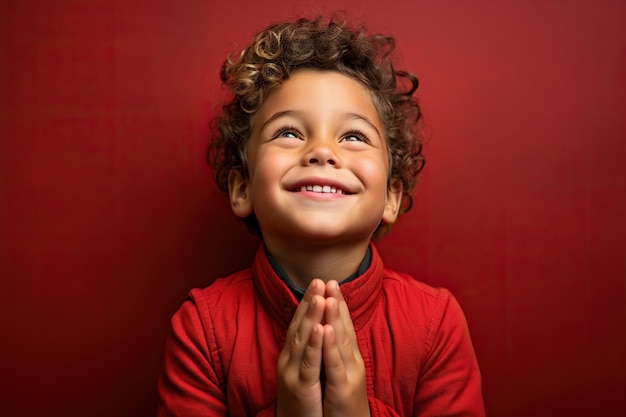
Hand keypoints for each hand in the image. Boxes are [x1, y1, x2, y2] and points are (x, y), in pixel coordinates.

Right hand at [276, 279, 325, 416]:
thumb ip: (306, 350)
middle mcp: (288, 360)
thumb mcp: (303, 371)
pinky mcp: (300, 387)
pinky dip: (313, 344)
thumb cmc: (303, 400)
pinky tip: (319, 328)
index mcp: (291, 355)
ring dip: (310, 316)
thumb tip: (314, 327)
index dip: (307, 302)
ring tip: (319, 296)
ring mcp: (292, 373)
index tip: (318, 282)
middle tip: (318, 279)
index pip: (299, 322)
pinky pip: (308, 363)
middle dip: (309, 302)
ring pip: (301, 340)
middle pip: (299, 325)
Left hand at [322, 280, 370, 416]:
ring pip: (341, 342)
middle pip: (344, 328)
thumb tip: (331, 331)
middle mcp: (352, 361)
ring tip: (330, 296)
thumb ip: (337, 351)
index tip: (331, 282)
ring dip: (335, 318)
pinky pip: (334, 365)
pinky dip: (330, 346)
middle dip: (337, 303)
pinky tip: (326, 330)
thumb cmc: (343, 402)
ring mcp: (349, 374)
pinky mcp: (342, 389)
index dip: (339, 304)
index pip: (344, 325)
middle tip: (331, 280)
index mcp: (349, 357)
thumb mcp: (341, 372)